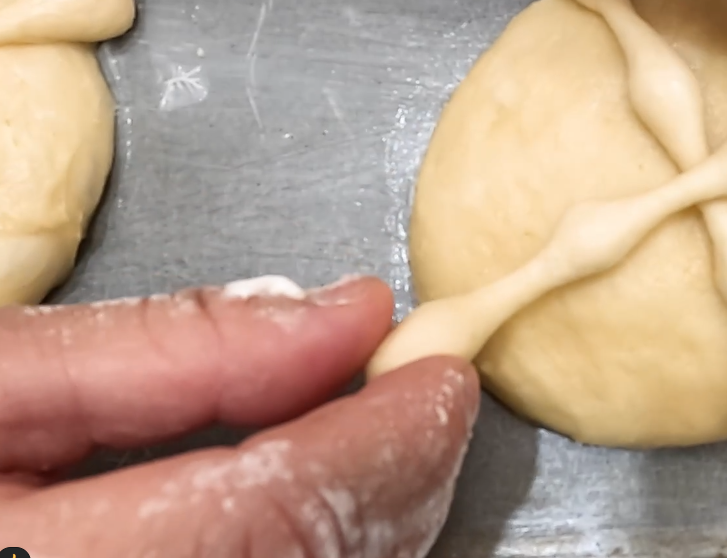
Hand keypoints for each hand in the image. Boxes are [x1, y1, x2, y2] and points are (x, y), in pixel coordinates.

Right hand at [0, 276, 478, 556]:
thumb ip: (166, 350)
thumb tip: (343, 314)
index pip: (272, 520)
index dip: (382, 442)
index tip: (438, 371)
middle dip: (390, 488)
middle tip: (412, 399)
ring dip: (363, 527)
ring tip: (358, 438)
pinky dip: (301, 551)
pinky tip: (293, 500)